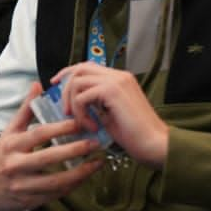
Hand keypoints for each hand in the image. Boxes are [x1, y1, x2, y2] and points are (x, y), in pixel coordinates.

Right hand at [0, 84, 103, 210]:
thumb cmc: (0, 156)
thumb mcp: (9, 131)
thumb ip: (26, 110)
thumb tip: (37, 85)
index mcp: (11, 145)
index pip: (39, 134)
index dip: (60, 128)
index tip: (79, 123)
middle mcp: (16, 165)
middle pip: (49, 157)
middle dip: (74, 150)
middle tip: (94, 142)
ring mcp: (23, 186)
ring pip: (55, 181)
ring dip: (80, 173)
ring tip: (97, 163)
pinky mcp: (30, 201)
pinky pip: (55, 194)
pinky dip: (72, 186)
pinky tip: (85, 177)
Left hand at [54, 62, 168, 169]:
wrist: (155, 144)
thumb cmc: (135, 135)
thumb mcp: (109, 115)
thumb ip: (94, 105)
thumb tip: (70, 104)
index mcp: (119, 79)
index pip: (88, 66)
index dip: (68, 73)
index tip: (55, 85)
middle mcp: (118, 75)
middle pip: (79, 69)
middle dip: (65, 88)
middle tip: (64, 110)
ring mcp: (116, 81)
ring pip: (77, 82)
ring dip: (73, 105)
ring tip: (84, 123)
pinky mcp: (112, 91)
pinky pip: (82, 97)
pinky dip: (82, 114)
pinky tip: (94, 127)